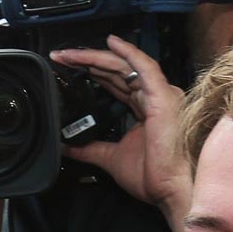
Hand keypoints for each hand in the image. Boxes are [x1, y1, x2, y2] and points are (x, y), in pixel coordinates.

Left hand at [49, 36, 192, 231]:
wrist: (171, 189)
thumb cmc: (152, 176)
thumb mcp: (111, 158)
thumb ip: (90, 149)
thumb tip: (66, 146)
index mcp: (144, 109)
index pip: (116, 83)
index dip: (93, 74)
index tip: (68, 68)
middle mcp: (153, 97)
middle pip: (117, 72)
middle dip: (88, 62)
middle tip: (61, 57)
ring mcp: (160, 94)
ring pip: (125, 66)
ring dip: (96, 57)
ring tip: (70, 53)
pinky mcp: (163, 96)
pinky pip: (144, 67)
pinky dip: (128, 53)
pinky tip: (110, 42)